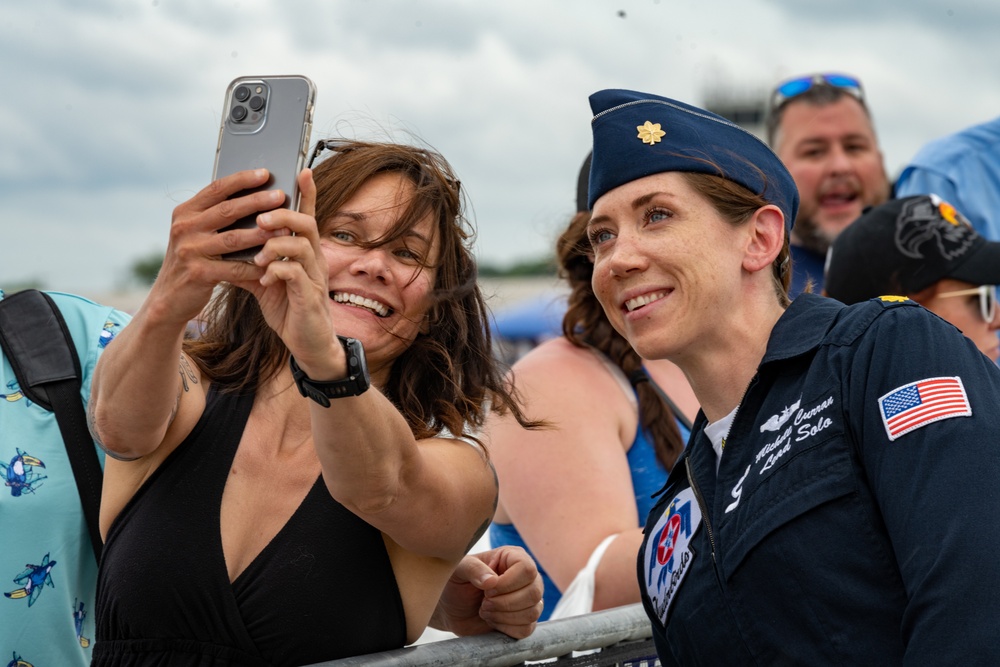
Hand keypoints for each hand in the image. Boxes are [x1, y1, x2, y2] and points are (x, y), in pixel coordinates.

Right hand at [150, 168, 282, 326]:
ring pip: (233, 238)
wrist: (168, 298)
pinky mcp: (198, 273)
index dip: (242, 180)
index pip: (216, 189)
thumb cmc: (193, 261)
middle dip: (257, 202)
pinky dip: (255, 266)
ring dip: (262, 233)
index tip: (265, 173)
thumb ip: (215, 217)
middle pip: (227, 210)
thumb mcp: (196, 234)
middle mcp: (184, 227)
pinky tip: (274, 263)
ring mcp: (189, 250)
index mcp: (185, 212)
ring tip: (285, 229)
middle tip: (281, 196)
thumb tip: (254, 196)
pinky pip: (234, 268)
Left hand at [229, 169, 341, 371]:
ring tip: (258, 253)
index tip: (301, 170)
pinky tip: (264, 277)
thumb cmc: (289, 309)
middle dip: (282, 215)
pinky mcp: (309, 297)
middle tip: (260, 218)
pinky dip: (276, 271)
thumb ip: (252, 260)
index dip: (307, 193)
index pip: (307, 216)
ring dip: (275, 244)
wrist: (307, 343)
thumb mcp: (267, 280)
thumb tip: (227, 243)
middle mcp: (314, 260)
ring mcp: (314, 278)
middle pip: (306, 223)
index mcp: (303, 252)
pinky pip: (295, 274)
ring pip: (302, 245)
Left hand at [430, 546, 543, 638]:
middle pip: (534, 593)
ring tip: (485, 610)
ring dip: (504, 616)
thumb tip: (492, 580)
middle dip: (504, 603)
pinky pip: (527, 629)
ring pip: (532, 612)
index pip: (527, 569)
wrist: (450, 607)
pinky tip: (493, 621)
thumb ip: (473, 569)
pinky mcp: (525, 620)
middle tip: (484, 602)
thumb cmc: (455, 582)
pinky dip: (507, 629)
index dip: (507, 584)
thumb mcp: (458, 570)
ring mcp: (528, 599)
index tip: (487, 589)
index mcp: (513, 557)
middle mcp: (526, 577)